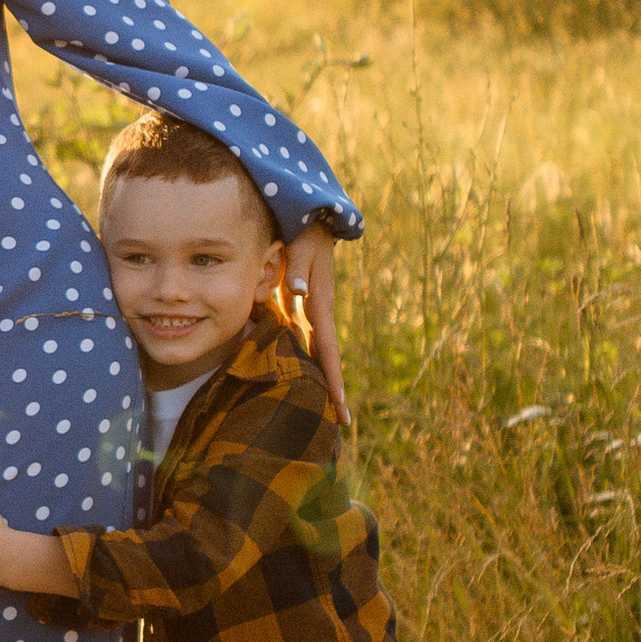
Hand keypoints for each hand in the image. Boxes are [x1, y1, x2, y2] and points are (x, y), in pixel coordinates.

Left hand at [281, 231, 346, 422]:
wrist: (310, 219)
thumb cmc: (302, 232)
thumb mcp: (300, 247)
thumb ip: (298, 269)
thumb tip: (299, 294)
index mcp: (320, 304)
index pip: (326, 347)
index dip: (331, 375)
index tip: (338, 402)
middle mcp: (321, 312)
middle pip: (327, 358)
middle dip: (334, 389)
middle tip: (342, 422)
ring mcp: (315, 311)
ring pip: (319, 352)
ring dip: (324, 379)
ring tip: (330, 409)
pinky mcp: (306, 306)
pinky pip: (308, 339)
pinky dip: (310, 360)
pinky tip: (306, 376)